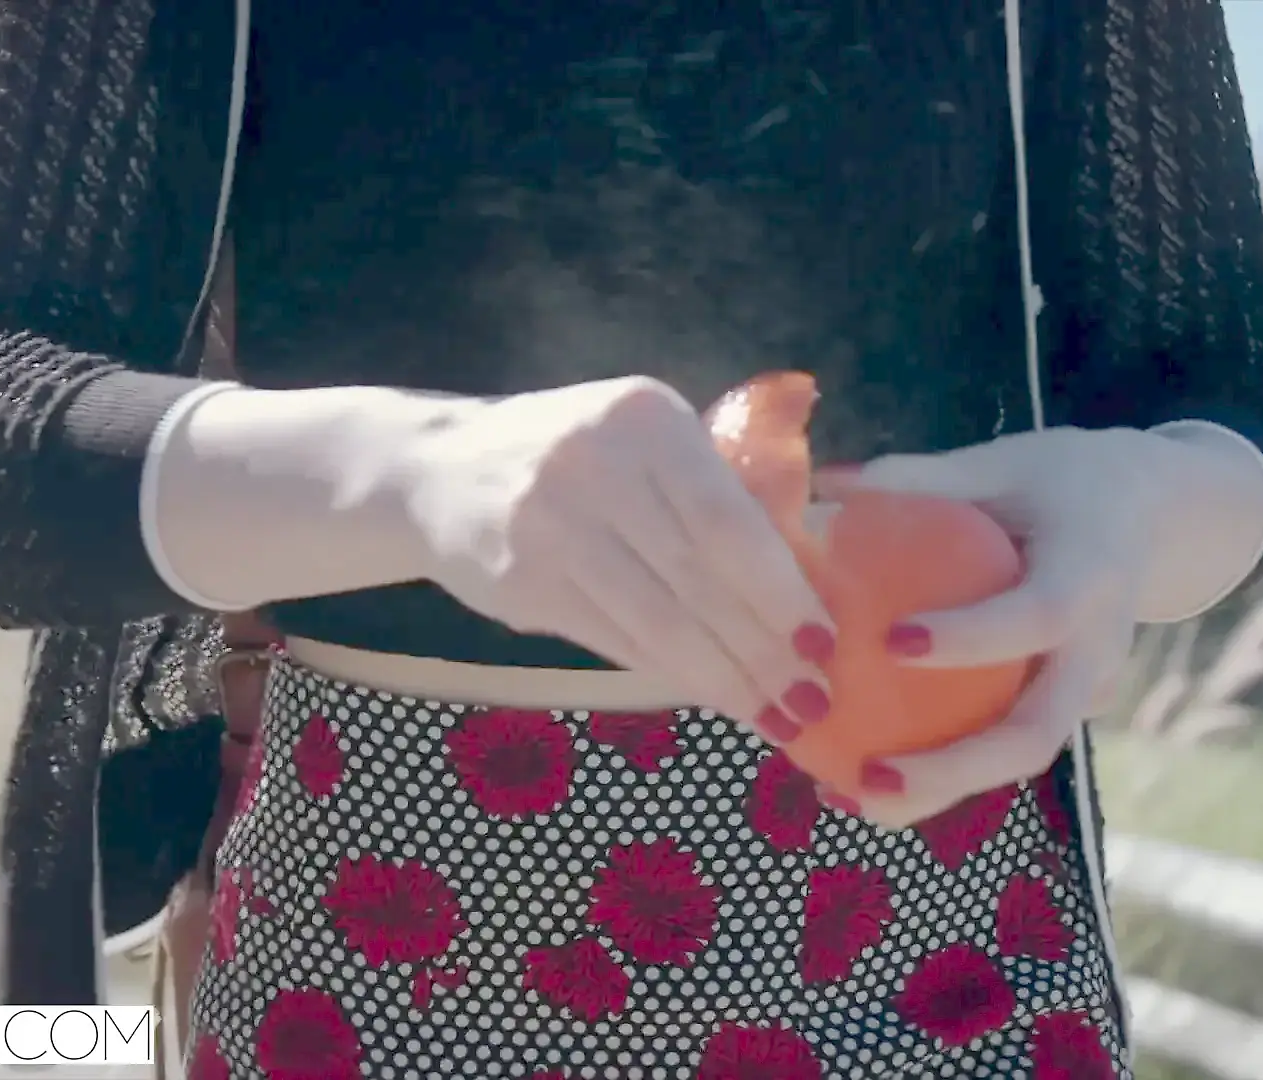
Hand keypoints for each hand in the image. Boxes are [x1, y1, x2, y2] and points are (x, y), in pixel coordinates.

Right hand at [406, 376, 837, 741]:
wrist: (437, 467)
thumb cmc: (575, 458)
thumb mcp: (642, 441)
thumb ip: (710, 492)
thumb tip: (800, 590)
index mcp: (646, 418)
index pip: (728, 520)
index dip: (781, 591)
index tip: (825, 642)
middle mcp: (594, 463)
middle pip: (698, 578)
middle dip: (764, 649)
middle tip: (812, 698)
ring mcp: (548, 524)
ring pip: (658, 622)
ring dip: (724, 678)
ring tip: (774, 714)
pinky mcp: (520, 581)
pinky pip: (616, 640)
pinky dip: (671, 674)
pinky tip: (711, 694)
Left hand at [815, 423, 1262, 827]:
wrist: (1154, 513)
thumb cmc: (1066, 479)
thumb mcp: (1006, 463)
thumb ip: (926, 477)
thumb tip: (828, 479)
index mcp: (1090, 578)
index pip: (1036, 618)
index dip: (971, 638)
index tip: (891, 641)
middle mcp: (1098, 650)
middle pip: (1036, 733)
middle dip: (954, 770)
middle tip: (867, 776)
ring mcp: (1090, 689)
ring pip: (1020, 757)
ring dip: (939, 790)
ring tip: (851, 797)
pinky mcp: (1071, 707)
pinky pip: (1009, 743)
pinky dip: (947, 767)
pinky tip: (865, 770)